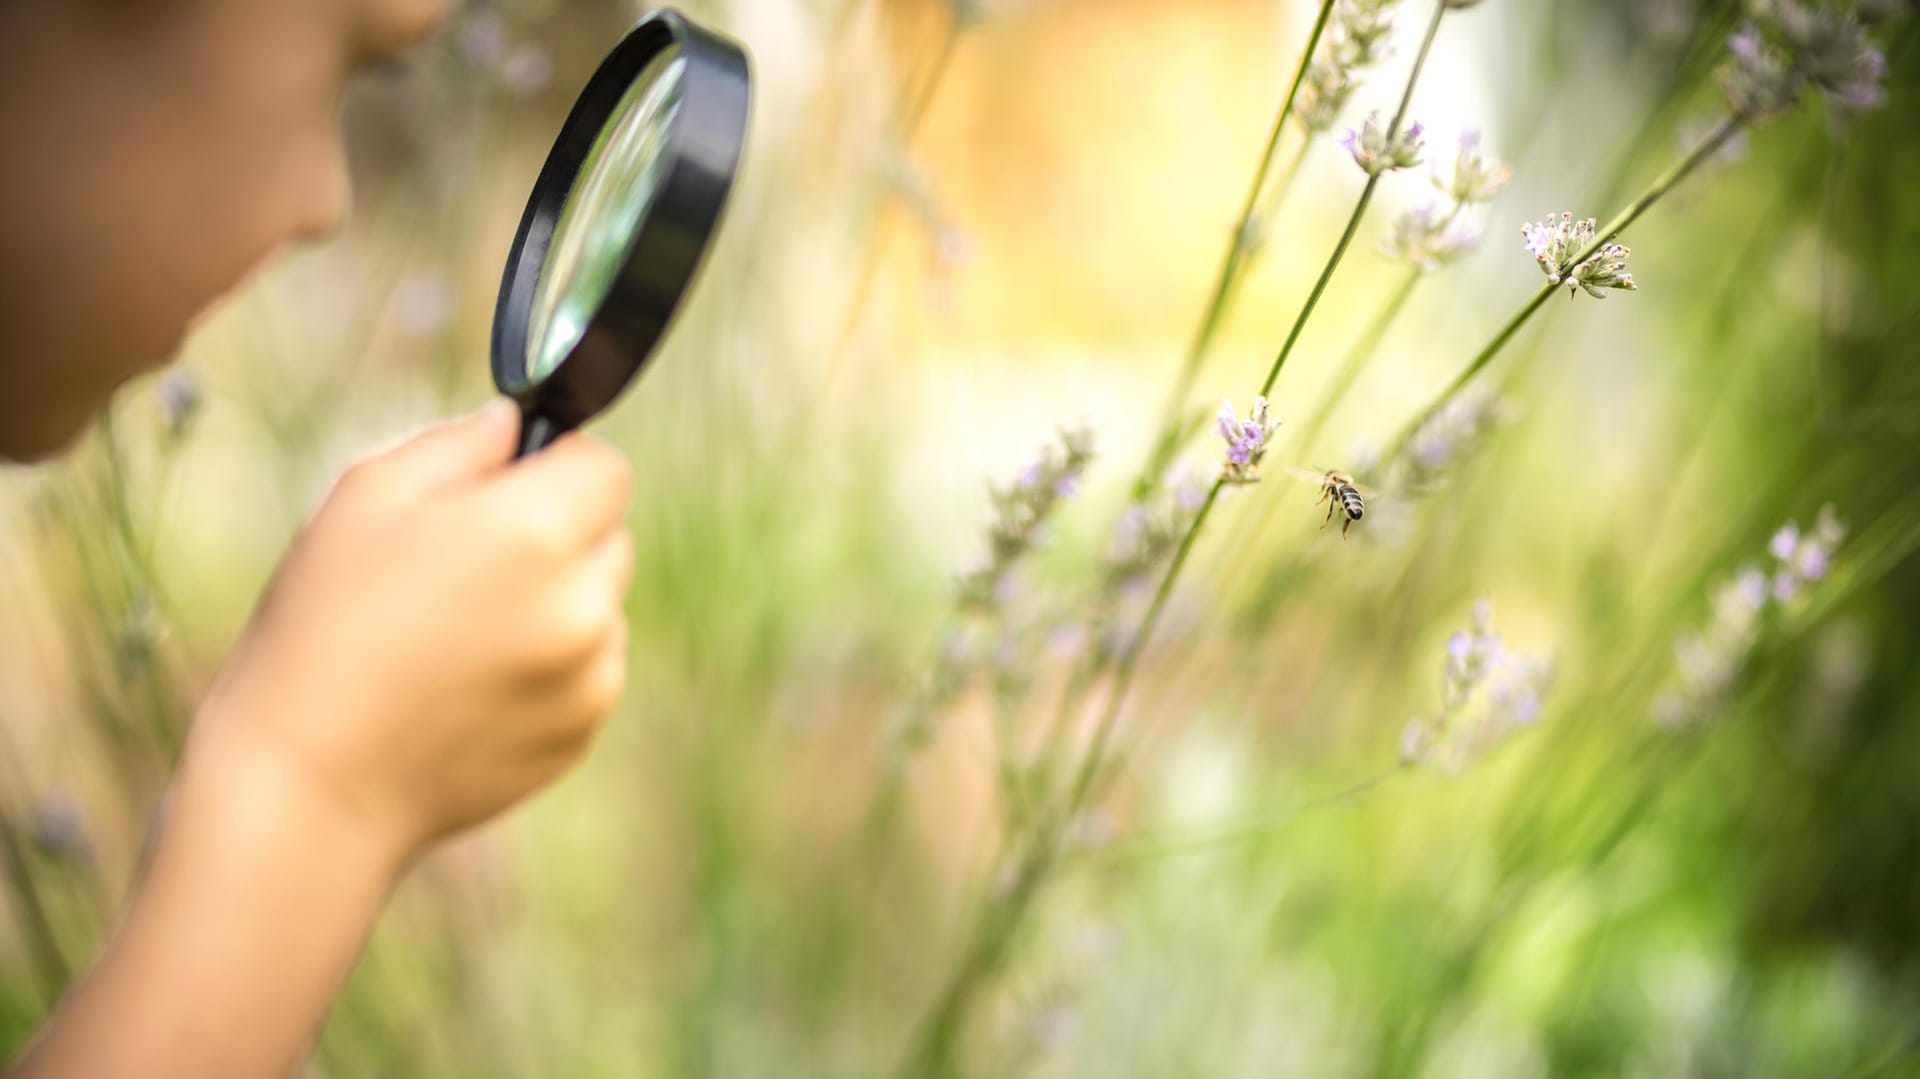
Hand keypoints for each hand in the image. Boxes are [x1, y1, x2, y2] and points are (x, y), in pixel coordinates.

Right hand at [189, 399, 633, 867]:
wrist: (309, 781)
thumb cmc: (323, 625)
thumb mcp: (368, 497)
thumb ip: (461, 443)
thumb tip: (517, 425)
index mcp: (535, 530)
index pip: (606, 467)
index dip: (558, 466)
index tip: (509, 485)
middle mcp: (582, 603)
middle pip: (610, 534)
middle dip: (558, 533)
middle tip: (468, 564)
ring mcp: (590, 675)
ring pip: (602, 605)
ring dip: (557, 602)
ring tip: (459, 633)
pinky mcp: (581, 731)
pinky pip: (588, 670)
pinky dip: (549, 666)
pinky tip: (469, 684)